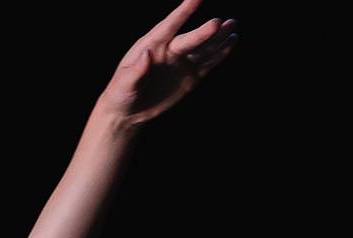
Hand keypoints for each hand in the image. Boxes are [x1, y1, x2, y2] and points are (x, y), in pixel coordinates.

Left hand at [95, 1, 237, 129]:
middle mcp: (169, 50)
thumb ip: (135, 70)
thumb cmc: (120, 93)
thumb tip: (147, 54)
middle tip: (218, 23)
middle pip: (189, 39)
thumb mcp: (124, 83)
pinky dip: (220, 53)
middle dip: (203, 33)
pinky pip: (208, 63)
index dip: (182, 11)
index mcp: (152, 45)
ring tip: (232, 25)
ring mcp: (181, 63)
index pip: (169, 25)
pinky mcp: (190, 77)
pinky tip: (231, 41)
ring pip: (203, 48)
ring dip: (218, 38)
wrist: (127, 111)